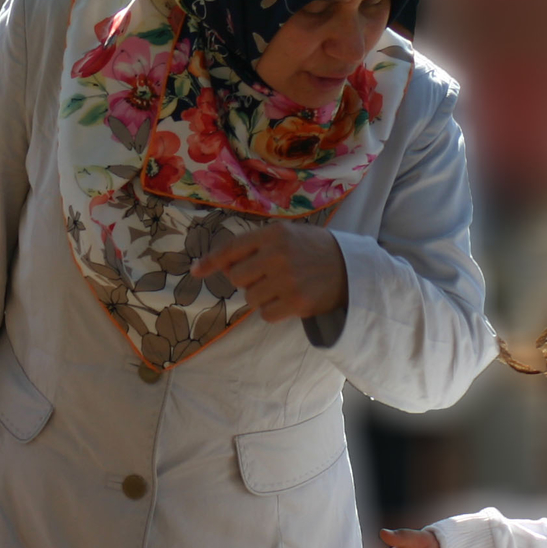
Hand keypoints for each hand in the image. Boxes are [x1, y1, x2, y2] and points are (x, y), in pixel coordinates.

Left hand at [189, 223, 345, 322]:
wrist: (351, 268)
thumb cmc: (313, 250)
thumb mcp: (287, 235)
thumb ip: (255, 245)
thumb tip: (219, 265)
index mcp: (274, 233)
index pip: (232, 248)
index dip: (211, 261)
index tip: (195, 272)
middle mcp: (278, 254)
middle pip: (237, 277)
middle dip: (248, 279)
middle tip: (268, 276)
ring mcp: (287, 279)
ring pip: (250, 298)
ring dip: (261, 296)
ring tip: (283, 287)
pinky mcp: (296, 302)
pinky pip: (265, 314)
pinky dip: (273, 311)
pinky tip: (289, 300)